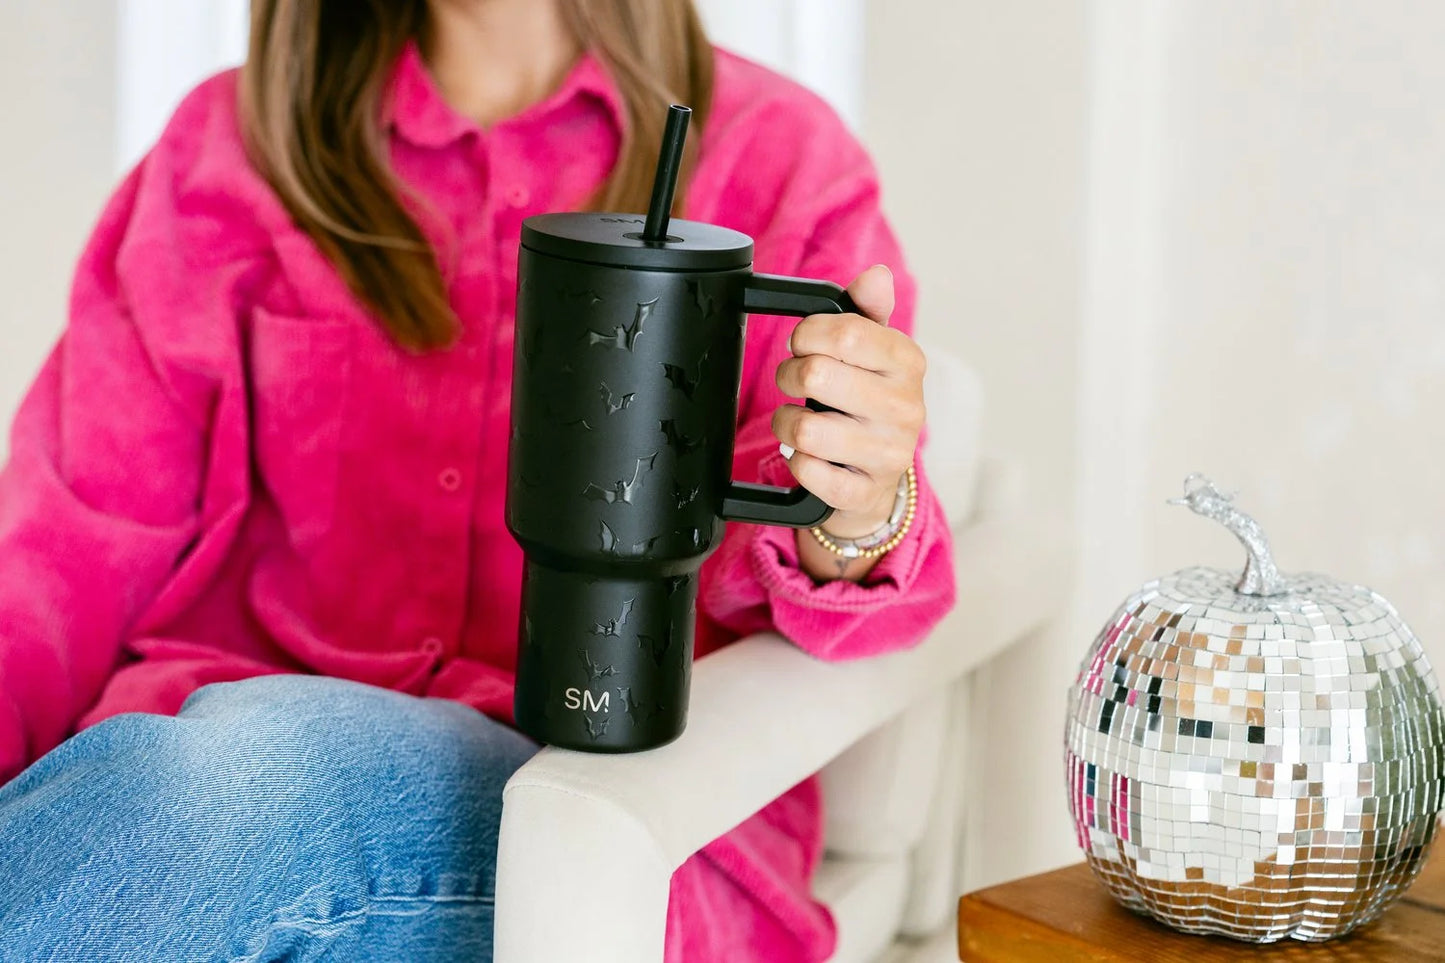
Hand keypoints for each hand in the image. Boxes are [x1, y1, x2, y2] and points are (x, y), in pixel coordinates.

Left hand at [772, 265, 925, 539]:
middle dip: (790, 375)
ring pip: (805, 428)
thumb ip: (868, 311)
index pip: (847, 332)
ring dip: (787, 423)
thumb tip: (878, 276)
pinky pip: (807, 471)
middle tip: (796, 382)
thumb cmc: (869, 406)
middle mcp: (906, 409)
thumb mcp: (874, 354)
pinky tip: (811, 457)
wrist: (877, 482)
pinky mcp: (863, 495)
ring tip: (800, 422)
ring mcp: (887, 455)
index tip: (802, 343)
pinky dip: (797, 462)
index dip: (808, 334)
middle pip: (817, 374)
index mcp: (908, 364)